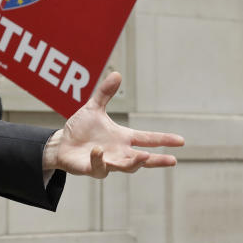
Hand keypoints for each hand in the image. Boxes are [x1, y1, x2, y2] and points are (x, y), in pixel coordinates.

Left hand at [43, 71, 183, 176]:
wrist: (62, 144)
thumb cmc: (81, 129)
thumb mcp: (93, 109)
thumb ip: (105, 93)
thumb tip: (117, 74)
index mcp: (123, 138)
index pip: (147, 139)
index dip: (163, 140)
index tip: (181, 140)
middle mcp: (119, 152)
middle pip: (143, 159)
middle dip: (157, 160)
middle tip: (172, 160)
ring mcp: (108, 163)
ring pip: (126, 167)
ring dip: (134, 162)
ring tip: (143, 156)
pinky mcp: (93, 169)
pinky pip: (100, 167)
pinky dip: (100, 160)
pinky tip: (97, 150)